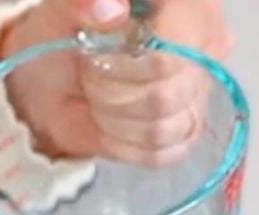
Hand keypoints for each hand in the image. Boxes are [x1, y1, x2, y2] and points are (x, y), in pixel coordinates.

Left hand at [0, 0, 231, 167]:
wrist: (53, 77)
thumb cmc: (66, 34)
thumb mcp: (64, 9)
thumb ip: (83, 2)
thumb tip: (110, 11)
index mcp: (189, 8)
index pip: (172, 51)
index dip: (128, 65)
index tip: (94, 55)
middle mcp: (205, 48)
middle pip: (165, 96)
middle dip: (113, 94)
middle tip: (90, 76)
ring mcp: (197, 93)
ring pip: (162, 129)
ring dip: (115, 120)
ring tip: (98, 97)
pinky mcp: (183, 134)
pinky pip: (161, 155)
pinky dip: (124, 145)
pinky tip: (110, 124)